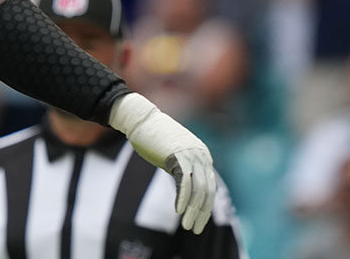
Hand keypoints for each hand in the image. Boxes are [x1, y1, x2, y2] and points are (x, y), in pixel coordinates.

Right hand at [109, 93, 216, 233]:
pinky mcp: (178, 156)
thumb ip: (182, 170)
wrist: (140, 119)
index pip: (210, 187)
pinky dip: (182, 199)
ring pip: (198, 190)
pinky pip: (184, 183)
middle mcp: (202, 156)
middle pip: (208, 191)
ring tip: (188, 226)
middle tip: (195, 230)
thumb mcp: (172, 156)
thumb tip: (185, 189)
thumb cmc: (152, 137)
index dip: (205, 207)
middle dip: (202, 213)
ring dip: (193, 211)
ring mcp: (191, 156)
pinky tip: (178, 211)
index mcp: (203, 156)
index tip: (198, 221)